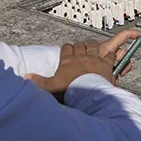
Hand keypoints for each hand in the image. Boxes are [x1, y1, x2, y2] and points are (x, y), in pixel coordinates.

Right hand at [24, 29, 140, 101]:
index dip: (67, 49)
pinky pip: (110, 55)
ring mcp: (94, 60)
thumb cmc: (68, 92)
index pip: (66, 48)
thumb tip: (25, 77)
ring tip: (96, 48)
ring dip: (95, 47)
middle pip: (81, 45)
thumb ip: (39, 82)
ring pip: (95, 47)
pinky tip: (115, 56)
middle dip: (81, 46)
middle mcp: (80, 57)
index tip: (68, 51)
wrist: (85, 95)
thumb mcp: (50, 87)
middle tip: (83, 49)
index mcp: (67, 61)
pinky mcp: (106, 65)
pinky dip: (113, 55)